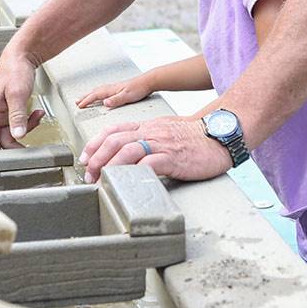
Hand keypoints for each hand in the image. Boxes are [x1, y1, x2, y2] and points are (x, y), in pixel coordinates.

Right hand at [0, 47, 45, 148]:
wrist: (22, 54)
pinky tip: (38, 113)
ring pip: (13, 130)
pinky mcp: (12, 107)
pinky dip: (30, 120)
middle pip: (3, 139)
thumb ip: (17, 115)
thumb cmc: (15, 69)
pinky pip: (19, 121)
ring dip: (27, 128)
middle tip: (34, 143)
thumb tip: (17, 135)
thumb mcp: (17, 93)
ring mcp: (4, 111)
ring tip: (38, 118)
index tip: (17, 157)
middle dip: (19, 141)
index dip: (1, 153)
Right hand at [76, 76, 151, 108]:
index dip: (86, 101)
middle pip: (94, 92)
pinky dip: (98, 93)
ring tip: (84, 98)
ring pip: (98, 91)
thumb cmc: (139, 88)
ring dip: (90, 94)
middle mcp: (111, 88)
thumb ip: (116, 100)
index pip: (95, 95)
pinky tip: (100, 95)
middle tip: (76, 102)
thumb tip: (104, 103)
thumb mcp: (127, 96)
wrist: (148, 81)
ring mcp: (114, 87)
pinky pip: (103, 91)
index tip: (79, 106)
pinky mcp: (118, 89)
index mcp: (111, 90)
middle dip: (85, 97)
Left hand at [78, 116, 231, 182]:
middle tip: (88, 175)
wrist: (220, 135)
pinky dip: (134, 171)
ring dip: (109, 166)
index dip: (95, 144)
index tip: (85, 158)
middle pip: (115, 140)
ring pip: (127, 150)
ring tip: (101, 180)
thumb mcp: (165, 132)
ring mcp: (161, 144)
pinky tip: (125, 181)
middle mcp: (151, 132)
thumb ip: (147, 139)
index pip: (114, 130)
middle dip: (96, 157)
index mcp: (147, 126)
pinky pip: (149, 163)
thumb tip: (130, 155)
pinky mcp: (173, 157)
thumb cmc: (194, 137)